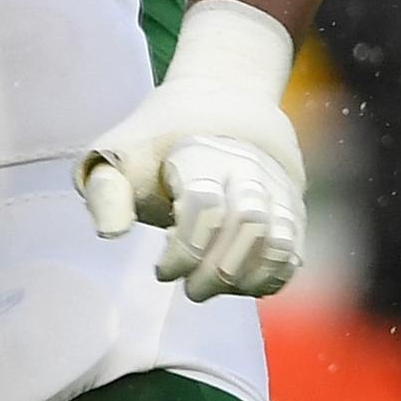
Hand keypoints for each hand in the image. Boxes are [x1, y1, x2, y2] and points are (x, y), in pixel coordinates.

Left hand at [76, 0, 306, 300]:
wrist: (215, 110)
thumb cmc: (156, 151)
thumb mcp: (117, 159)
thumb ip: (106, 193)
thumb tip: (110, 233)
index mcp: (200, 152)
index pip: (204, 203)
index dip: (184, 248)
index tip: (161, 270)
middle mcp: (247, 167)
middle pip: (248, 221)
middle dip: (218, 269)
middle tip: (192, 290)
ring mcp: (275, 187)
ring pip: (278, 237)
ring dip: (247, 277)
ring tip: (216, 290)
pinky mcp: (291, 208)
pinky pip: (294, 248)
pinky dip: (273, 276)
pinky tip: (244, 287)